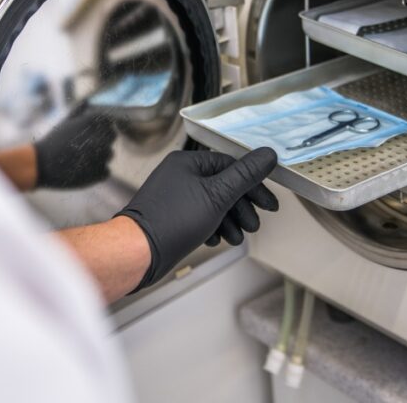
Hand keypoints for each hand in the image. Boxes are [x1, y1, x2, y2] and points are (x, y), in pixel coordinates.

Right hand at [34, 113, 116, 188]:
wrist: (42, 165)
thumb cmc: (52, 142)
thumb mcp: (65, 123)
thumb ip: (79, 111)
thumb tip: (87, 101)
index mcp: (92, 122)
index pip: (109, 122)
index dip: (101, 128)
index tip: (89, 134)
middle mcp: (100, 137)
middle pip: (112, 137)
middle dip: (102, 141)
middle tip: (84, 147)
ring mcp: (101, 155)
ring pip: (109, 154)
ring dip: (99, 156)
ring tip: (79, 159)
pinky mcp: (99, 171)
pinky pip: (105, 170)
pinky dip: (96, 171)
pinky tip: (81, 169)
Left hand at [118, 148, 278, 290]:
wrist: (138, 251)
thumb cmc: (171, 221)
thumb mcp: (218, 196)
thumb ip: (245, 175)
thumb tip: (268, 155)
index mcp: (188, 162)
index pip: (231, 166)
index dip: (253, 186)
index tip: (268, 204)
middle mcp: (179, 175)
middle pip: (223, 186)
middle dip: (241, 208)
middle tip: (253, 225)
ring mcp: (174, 196)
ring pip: (212, 204)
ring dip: (229, 221)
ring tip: (237, 237)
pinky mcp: (171, 215)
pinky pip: (199, 217)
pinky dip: (212, 227)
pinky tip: (216, 239)